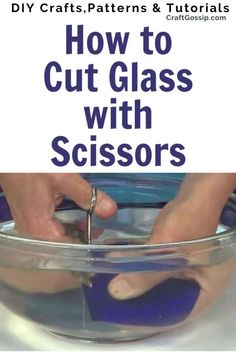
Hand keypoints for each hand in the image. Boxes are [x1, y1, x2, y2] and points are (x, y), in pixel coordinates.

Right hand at [0, 173, 116, 293]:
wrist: (10, 157)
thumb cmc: (31, 167)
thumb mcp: (63, 179)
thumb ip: (87, 196)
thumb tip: (110, 211)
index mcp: (40, 229)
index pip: (68, 250)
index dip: (88, 248)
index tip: (105, 244)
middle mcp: (32, 233)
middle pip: (64, 245)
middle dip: (85, 239)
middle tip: (104, 233)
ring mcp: (30, 225)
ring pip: (59, 236)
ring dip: (77, 232)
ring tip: (96, 227)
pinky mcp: (31, 217)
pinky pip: (52, 228)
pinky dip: (67, 225)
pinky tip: (80, 219)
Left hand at [108, 174, 235, 321]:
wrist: (195, 193)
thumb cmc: (190, 221)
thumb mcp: (167, 250)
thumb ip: (145, 273)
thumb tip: (117, 292)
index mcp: (207, 289)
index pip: (178, 315)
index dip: (153, 319)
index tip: (127, 317)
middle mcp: (199, 284)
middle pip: (169, 301)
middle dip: (144, 301)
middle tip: (118, 303)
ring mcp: (189, 269)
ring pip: (162, 285)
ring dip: (141, 284)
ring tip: (116, 288)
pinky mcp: (177, 257)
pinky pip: (158, 269)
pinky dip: (143, 269)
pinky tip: (123, 268)